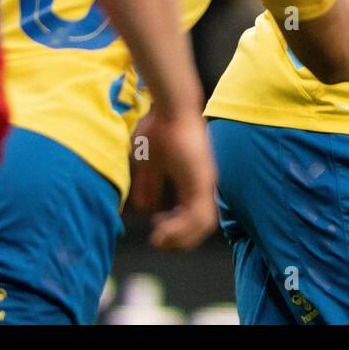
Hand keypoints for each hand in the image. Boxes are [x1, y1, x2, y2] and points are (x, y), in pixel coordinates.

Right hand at [129, 108, 216, 251]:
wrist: (169, 108)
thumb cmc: (158, 128)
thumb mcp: (148, 164)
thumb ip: (148, 186)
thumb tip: (143, 207)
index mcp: (192, 180)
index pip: (191, 214)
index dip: (176, 228)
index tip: (157, 230)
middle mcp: (203, 184)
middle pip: (201, 225)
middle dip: (180, 239)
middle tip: (159, 242)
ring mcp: (205, 183)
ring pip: (202, 225)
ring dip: (180, 237)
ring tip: (159, 240)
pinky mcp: (202, 181)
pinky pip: (197, 215)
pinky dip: (180, 228)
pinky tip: (161, 230)